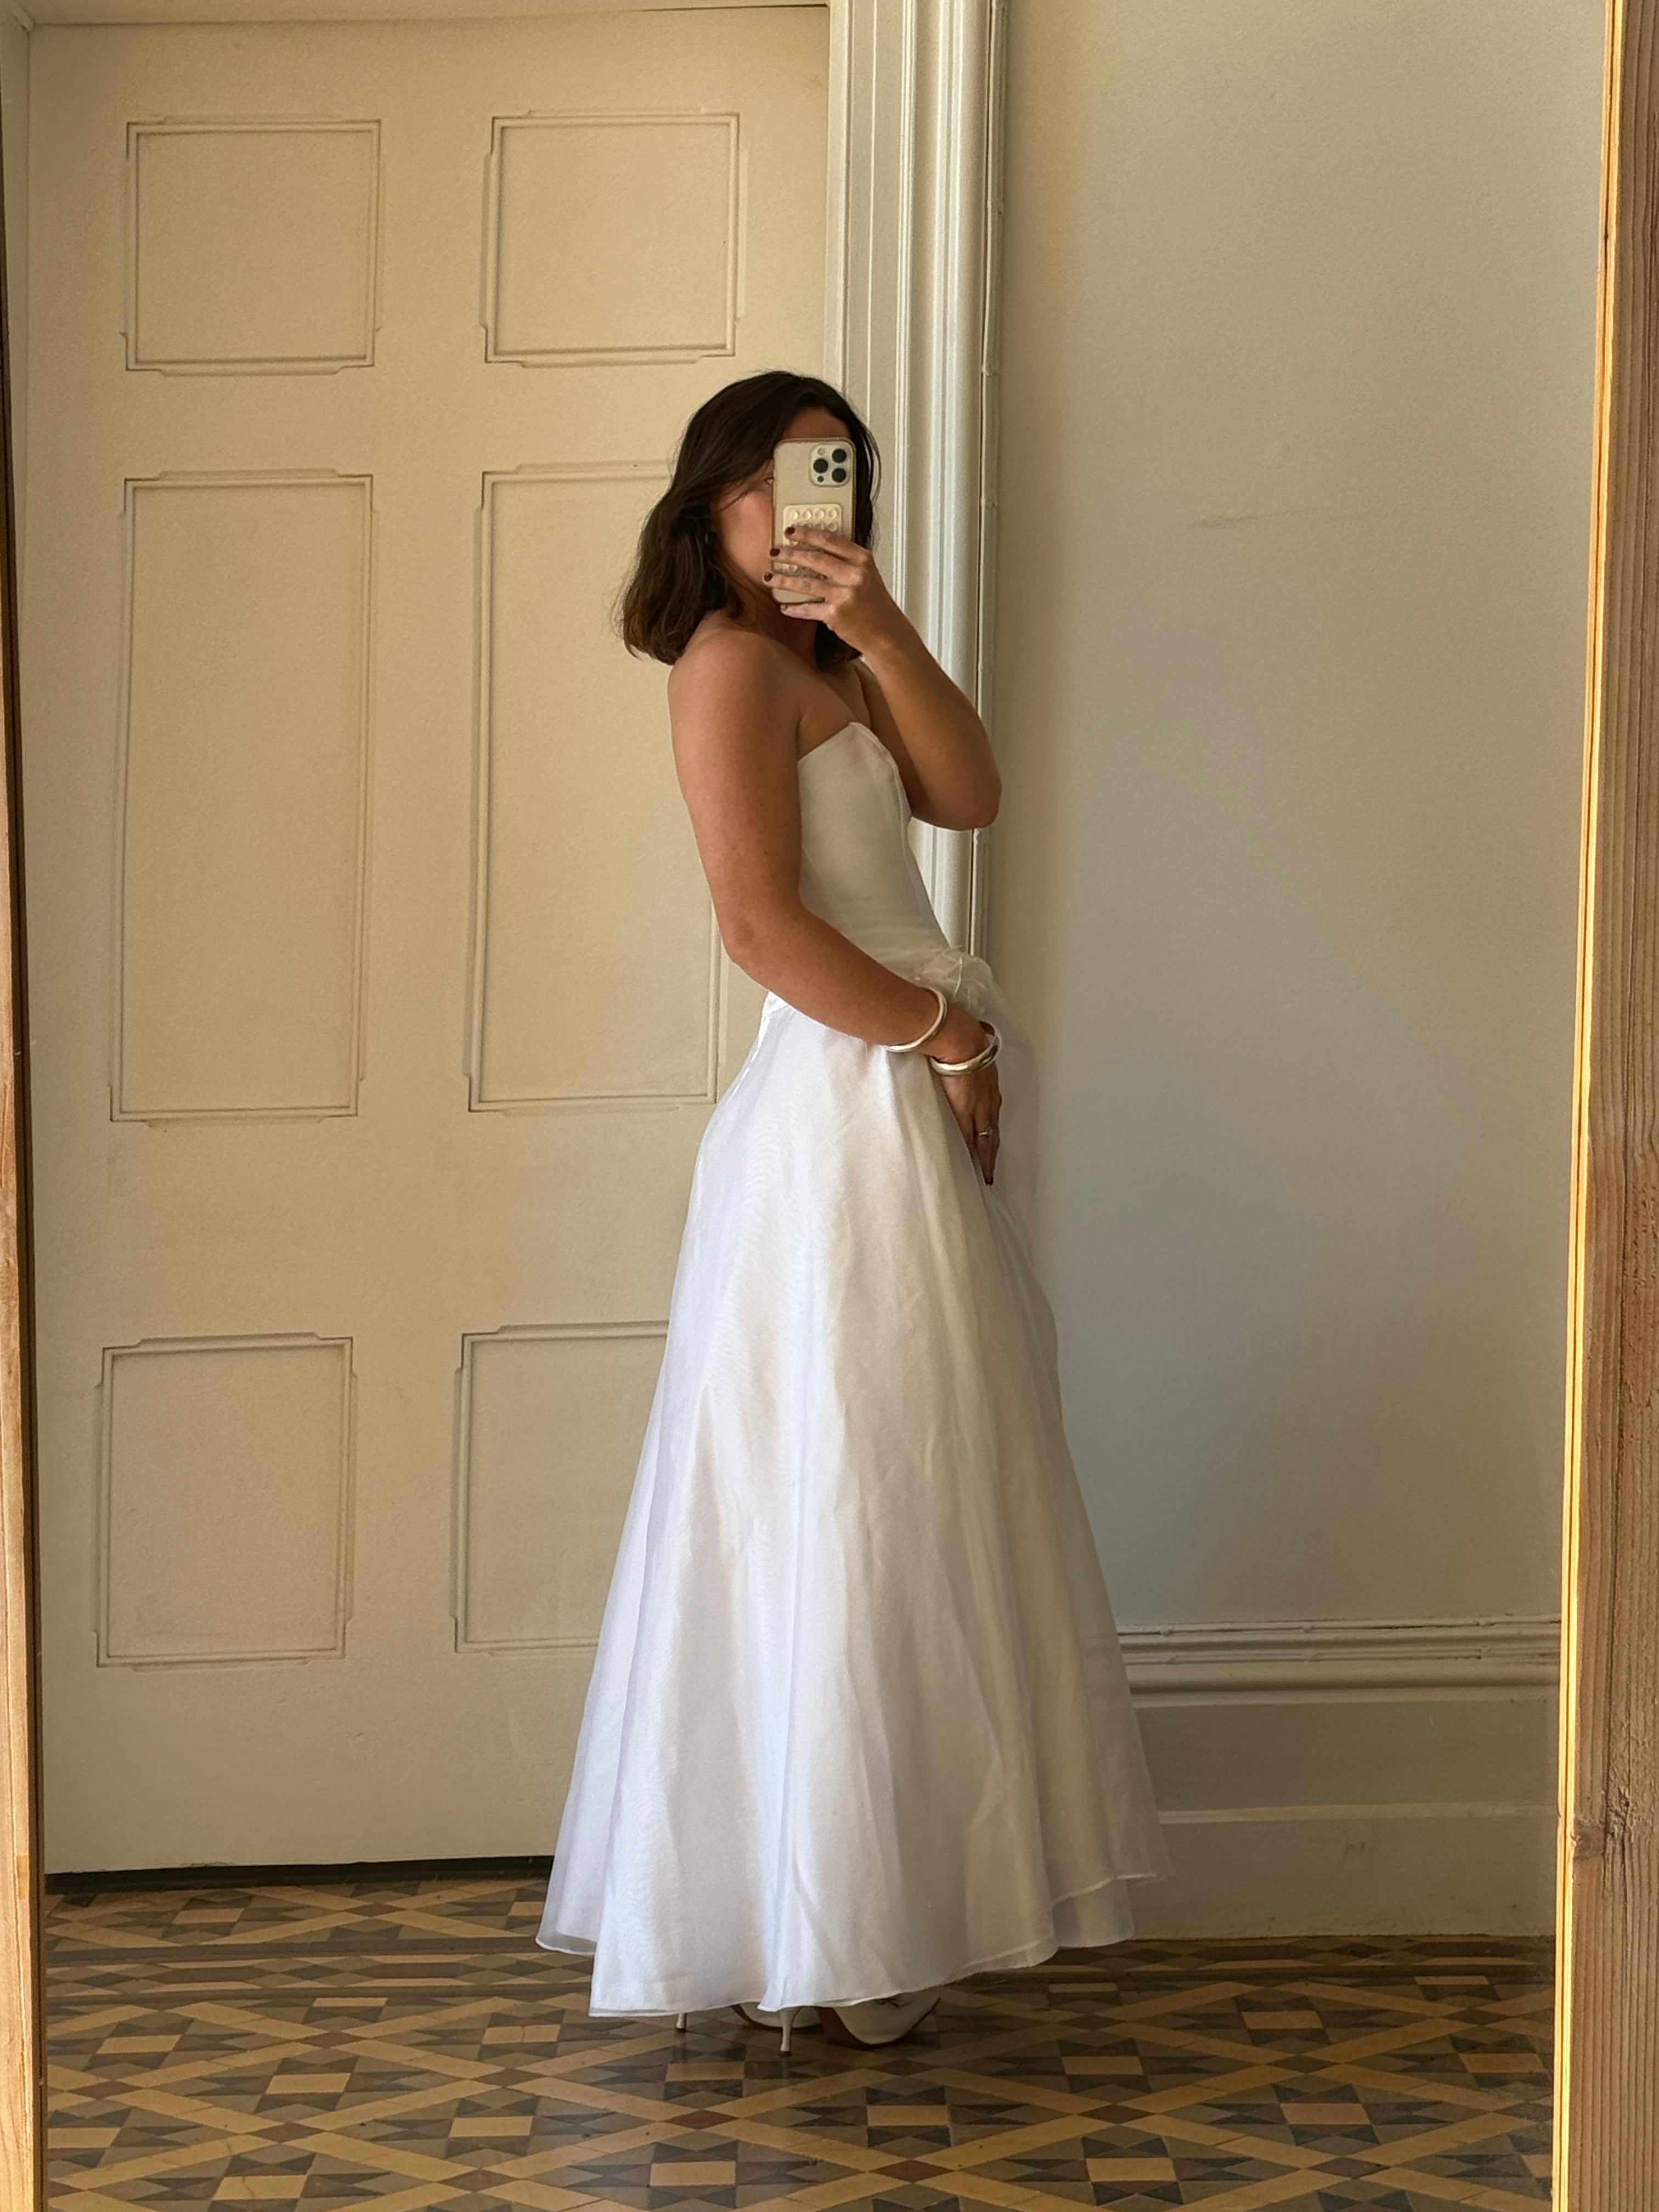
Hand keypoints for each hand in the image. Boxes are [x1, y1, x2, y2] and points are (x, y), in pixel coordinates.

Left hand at [767, 525, 905, 655]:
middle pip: (813, 558)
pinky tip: (784, 606)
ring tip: (769, 577)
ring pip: (805, 583)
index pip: (829, 540)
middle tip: (774, 553)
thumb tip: (818, 549)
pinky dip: (794, 608)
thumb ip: (847, 561)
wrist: (887, 633)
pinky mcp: (835, 614)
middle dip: (788, 554)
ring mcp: (844, 594)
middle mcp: (853, 574)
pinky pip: (807, 608)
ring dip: (783, 580)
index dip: (806, 533)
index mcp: (862, 559)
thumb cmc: (876, 606)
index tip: (790, 531)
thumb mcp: (867, 574)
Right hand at [933, 1025, 999, 1185]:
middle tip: (992, 1169)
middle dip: (993, 1151)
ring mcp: (979, 1109)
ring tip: (986, 1173)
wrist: (958, 1039)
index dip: (992, 1129)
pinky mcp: (966, 1114)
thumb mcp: (968, 1050)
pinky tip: (974, 1167)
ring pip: (987, 1140)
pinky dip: (974, 1156)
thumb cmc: (961, 1037)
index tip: (992, 1142)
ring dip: (987, 1157)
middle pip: (993, 1132)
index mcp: (988, 1083)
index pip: (991, 1113)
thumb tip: (955, 1054)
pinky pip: (972, 1141)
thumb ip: (963, 1058)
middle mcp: (989, 1099)